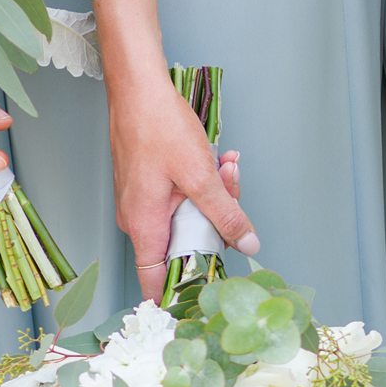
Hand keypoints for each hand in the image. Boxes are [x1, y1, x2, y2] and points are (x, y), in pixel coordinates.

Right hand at [111, 69, 257, 295]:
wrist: (138, 90)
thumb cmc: (160, 129)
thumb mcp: (201, 177)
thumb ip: (225, 215)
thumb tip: (247, 245)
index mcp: (144, 227)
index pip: (156, 281)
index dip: (181, 293)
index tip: (207, 295)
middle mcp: (138, 220)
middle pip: (186, 242)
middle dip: (218, 219)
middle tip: (230, 187)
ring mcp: (144, 202)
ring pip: (190, 215)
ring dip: (216, 194)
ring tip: (227, 164)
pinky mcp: (151, 186)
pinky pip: (183, 196)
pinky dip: (204, 181)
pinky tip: (219, 158)